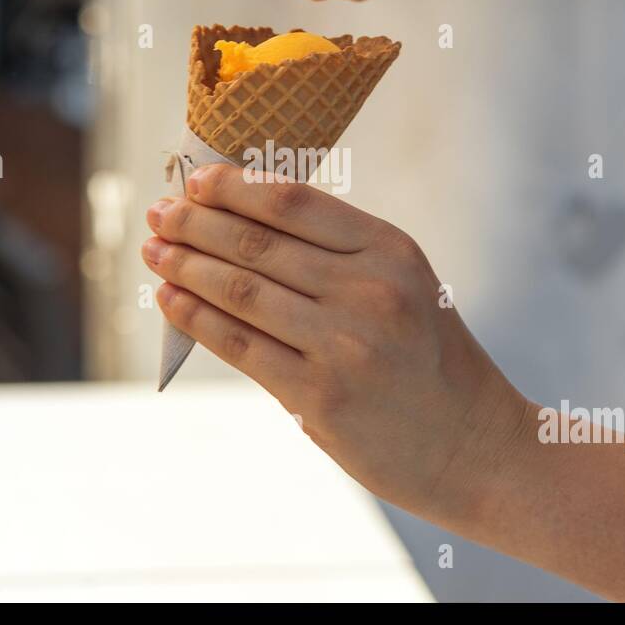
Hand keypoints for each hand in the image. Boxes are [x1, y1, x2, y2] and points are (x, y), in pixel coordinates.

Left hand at [142, 164, 530, 526]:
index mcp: (390, 250)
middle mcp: (368, 291)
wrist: (469, 444)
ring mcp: (343, 345)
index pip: (294, 203)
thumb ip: (337, 253)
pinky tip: (170, 300)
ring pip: (241, 290)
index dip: (235, 187)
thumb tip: (241, 220)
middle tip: (159, 211)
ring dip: (186, 266)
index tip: (196, 180)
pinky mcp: (318, 396)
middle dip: (197, 223)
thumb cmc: (427, 358)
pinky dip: (196, 318)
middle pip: (258, 243)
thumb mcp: (404, 284)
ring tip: (155, 250)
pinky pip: (240, 345)